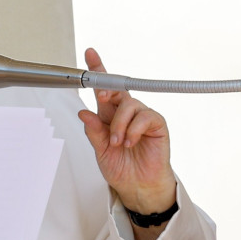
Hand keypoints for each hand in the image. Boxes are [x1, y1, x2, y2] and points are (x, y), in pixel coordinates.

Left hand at [77, 47, 176, 213]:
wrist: (137, 186)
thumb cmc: (121, 168)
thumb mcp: (99, 150)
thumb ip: (93, 131)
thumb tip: (84, 113)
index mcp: (109, 116)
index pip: (103, 89)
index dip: (97, 70)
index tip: (90, 54)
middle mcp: (126, 113)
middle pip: (117, 90)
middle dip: (107, 90)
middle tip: (101, 98)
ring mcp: (142, 117)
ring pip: (129, 105)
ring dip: (119, 125)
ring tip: (117, 143)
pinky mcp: (156, 125)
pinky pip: (145, 117)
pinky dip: (133, 130)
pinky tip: (130, 142)